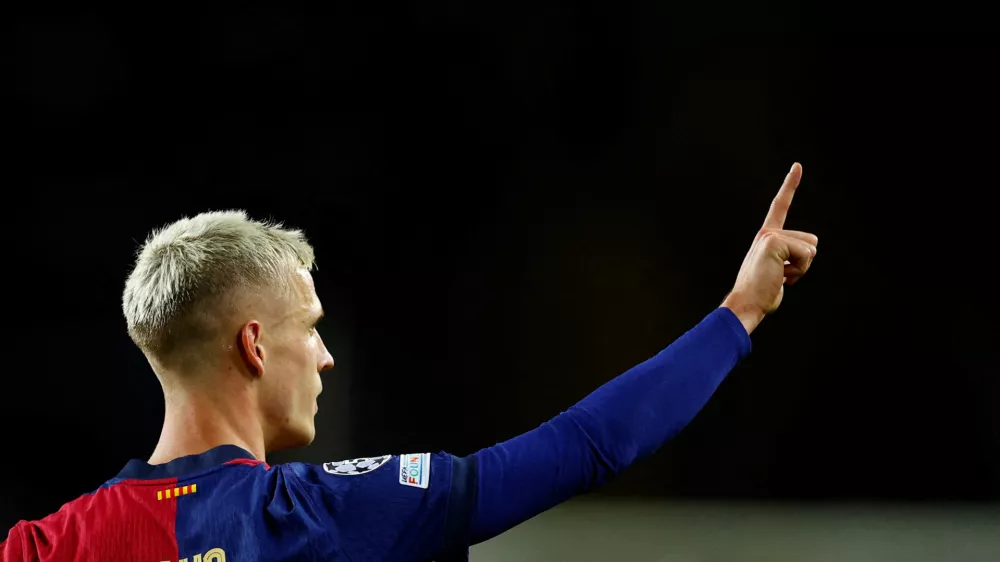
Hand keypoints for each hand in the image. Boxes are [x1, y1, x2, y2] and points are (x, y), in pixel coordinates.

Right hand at [722, 163, 817, 333]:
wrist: (745, 304)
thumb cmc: (761, 294)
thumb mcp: (776, 275)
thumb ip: (786, 264)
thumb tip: (791, 271)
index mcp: (767, 237)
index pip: (780, 207)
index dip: (790, 185)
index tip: (797, 166)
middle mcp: (767, 232)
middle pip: (812, 241)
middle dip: (804, 264)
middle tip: (780, 276)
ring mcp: (770, 236)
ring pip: (811, 249)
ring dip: (801, 269)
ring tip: (779, 277)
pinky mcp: (774, 242)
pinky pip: (806, 256)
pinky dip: (799, 271)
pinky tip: (780, 278)